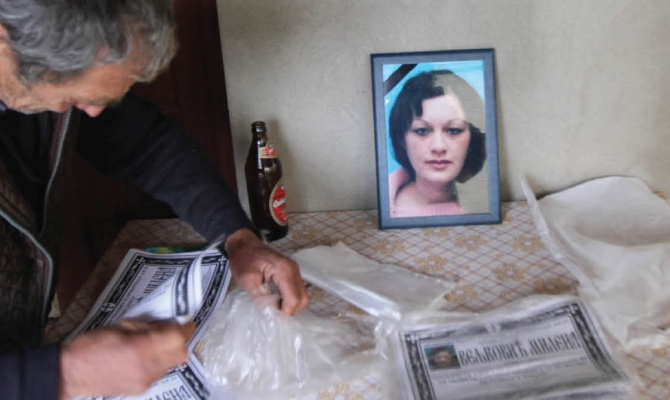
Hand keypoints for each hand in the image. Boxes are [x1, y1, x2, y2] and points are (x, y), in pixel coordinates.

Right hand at [59, 320, 195, 398]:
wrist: (72, 373)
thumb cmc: (92, 344)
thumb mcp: (122, 326)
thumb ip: (148, 326)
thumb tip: (168, 324)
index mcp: (140, 348)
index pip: (177, 338)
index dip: (185, 327)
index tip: (185, 321)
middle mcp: (146, 368)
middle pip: (181, 353)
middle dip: (181, 340)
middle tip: (172, 330)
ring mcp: (145, 381)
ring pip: (173, 364)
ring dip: (170, 351)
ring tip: (156, 343)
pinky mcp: (142, 389)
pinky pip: (161, 372)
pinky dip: (160, 362)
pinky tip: (147, 356)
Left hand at [224, 228, 308, 314]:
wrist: (244, 244)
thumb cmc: (244, 259)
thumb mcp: (248, 280)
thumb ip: (261, 298)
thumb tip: (271, 314)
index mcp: (284, 271)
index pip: (294, 299)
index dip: (284, 312)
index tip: (271, 316)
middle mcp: (294, 270)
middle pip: (302, 299)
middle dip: (290, 310)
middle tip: (273, 312)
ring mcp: (295, 271)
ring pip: (302, 296)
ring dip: (290, 305)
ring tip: (274, 306)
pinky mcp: (292, 273)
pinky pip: (297, 291)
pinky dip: (290, 299)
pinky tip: (276, 299)